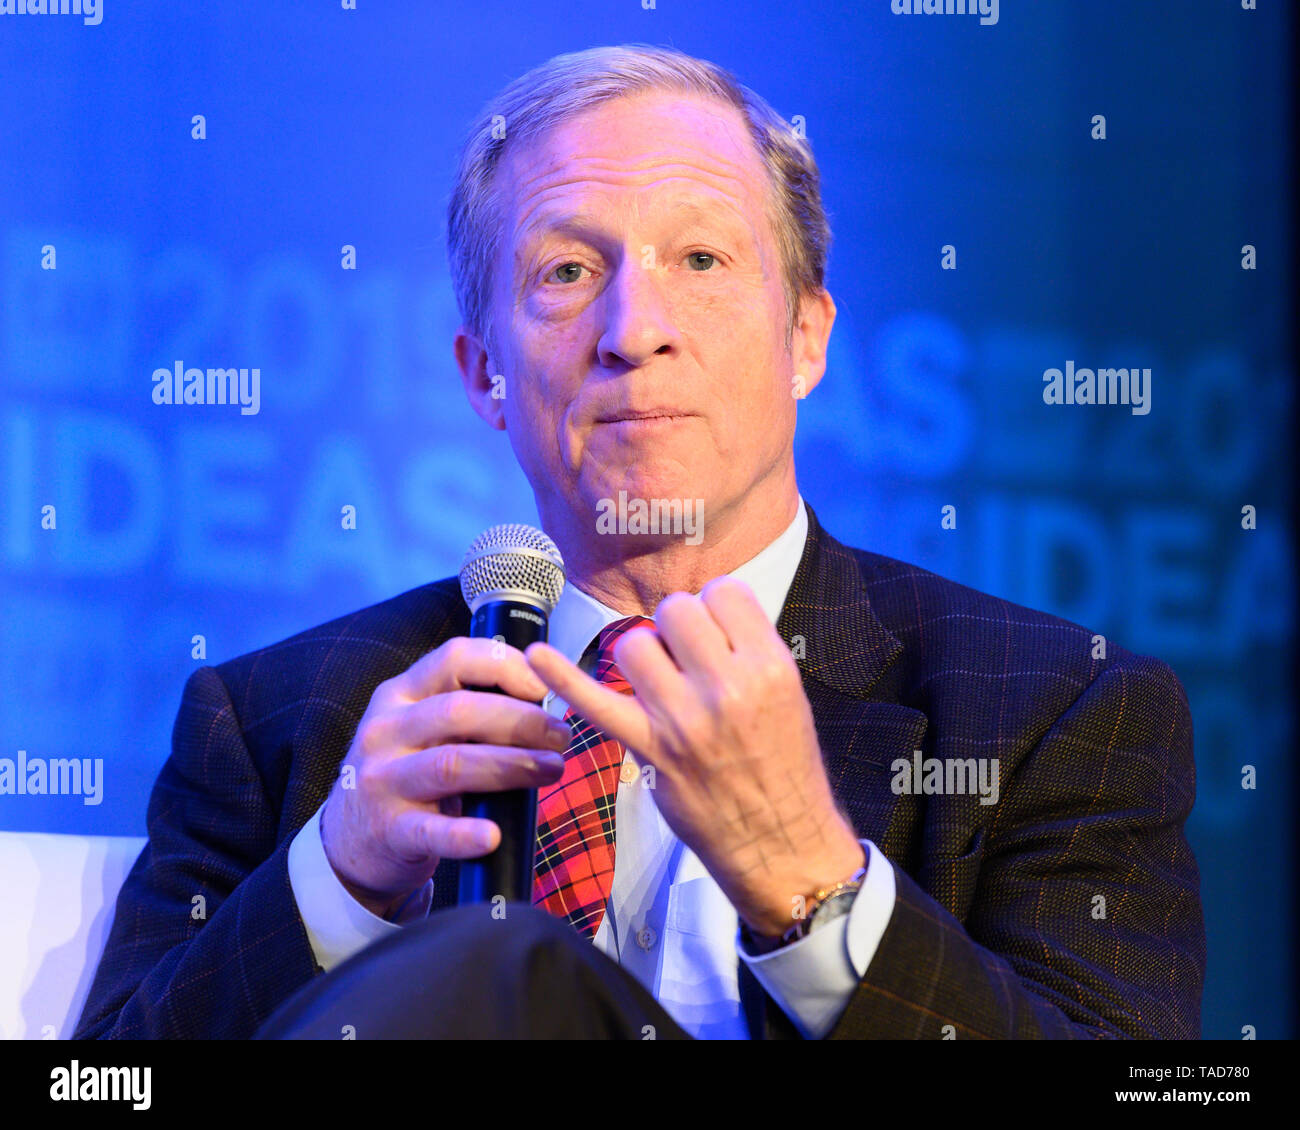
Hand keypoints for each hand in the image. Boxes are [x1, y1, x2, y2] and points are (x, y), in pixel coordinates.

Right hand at [320, 638, 570, 918]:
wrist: (350, 839)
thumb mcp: (421, 727)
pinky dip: (464, 835)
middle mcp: (386, 730)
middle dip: (521, 721)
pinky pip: (431, 831)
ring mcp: (382, 780)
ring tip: (553, 770)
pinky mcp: (388, 829)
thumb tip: (545, 700)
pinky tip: (492, 836)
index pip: (453, 659)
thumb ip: (468, 708)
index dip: (504, 665)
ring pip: (452, 764)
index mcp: (401, 694)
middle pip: (459, 711)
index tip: (544, 685)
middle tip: (561, 737)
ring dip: (511, 765)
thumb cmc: (407, 772)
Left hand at [525, 576, 862, 936]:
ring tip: (661, 684)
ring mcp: (683, 717)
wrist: (782, 842)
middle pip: (675, 609)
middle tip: (687, 659)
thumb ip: (749, 650)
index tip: (714, 630)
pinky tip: (537, 656)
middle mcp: (727, 686)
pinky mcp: (649, 747)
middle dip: (676, 628)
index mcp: (769, 667)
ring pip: (635, 644)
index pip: (724, 592)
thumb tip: (706, 615)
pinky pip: (596, 702)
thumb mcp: (789, 694)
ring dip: (643, 656)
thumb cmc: (785, 768)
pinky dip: (562, 677)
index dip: (713, 607)